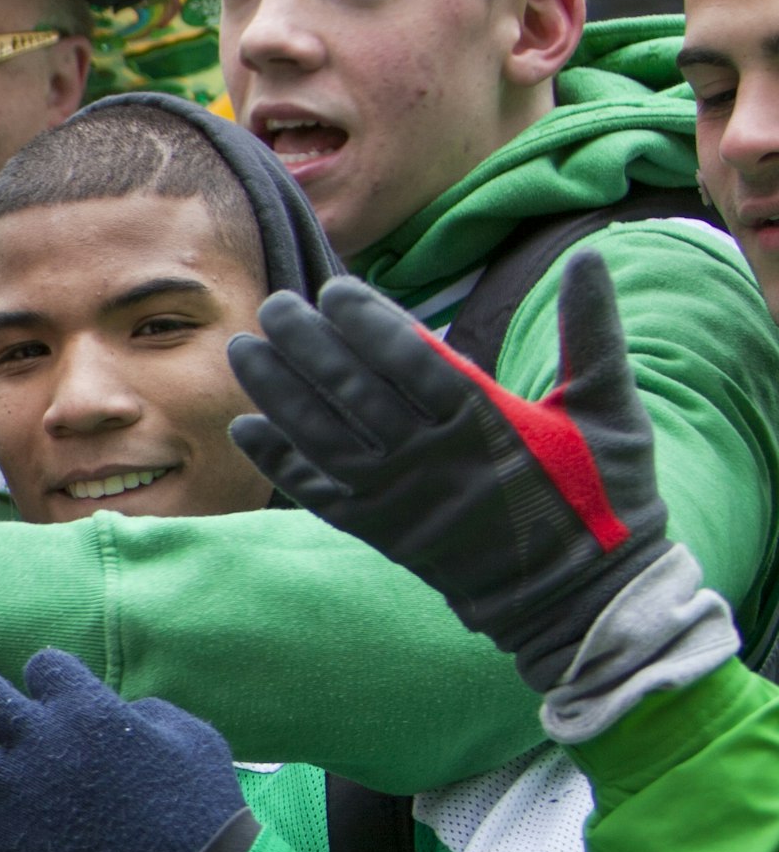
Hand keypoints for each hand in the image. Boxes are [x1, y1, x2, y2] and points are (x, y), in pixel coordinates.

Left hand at [0, 640, 241, 851]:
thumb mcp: (191, 736)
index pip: (43, 665)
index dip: (43, 673)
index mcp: (87, 708)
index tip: (46, 685)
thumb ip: (149, 711)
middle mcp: (40, 740)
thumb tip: (125, 707)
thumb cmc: (202, 806)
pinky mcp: (4, 842)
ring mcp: (15, 791)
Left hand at [228, 251, 670, 691]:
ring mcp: (400, 500)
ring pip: (323, 437)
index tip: (333, 288)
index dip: (367, 321)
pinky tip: (247, 429)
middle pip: (354, 392)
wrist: (582, 596)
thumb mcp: (608, 409)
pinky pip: (319, 495)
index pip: (412, 359)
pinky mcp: (381, 533)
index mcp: (486, 422)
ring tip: (244, 350)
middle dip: (306, 345)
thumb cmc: (601, 495)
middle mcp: (431, 458)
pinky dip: (280, 463)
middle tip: (272, 306)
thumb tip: (588, 255)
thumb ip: (593, 331)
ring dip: (277, 393)